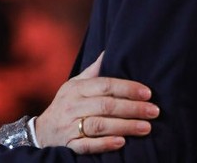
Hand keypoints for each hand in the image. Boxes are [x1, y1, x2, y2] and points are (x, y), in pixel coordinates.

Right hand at [35, 52, 158, 153]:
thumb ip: (92, 72)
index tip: (147, 93)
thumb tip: (108, 52)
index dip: (127, 88)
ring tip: (146, 127)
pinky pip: (87, 145)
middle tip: (154, 111)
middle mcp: (72, 106)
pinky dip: (105, 144)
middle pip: (105, 105)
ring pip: (99, 125)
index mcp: (76, 88)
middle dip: (132, 108)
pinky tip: (122, 142)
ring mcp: (70, 126)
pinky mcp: (70, 145)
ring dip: (124, 126)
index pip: (104, 85)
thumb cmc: (65, 105)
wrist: (42, 132)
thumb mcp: (74, 85)